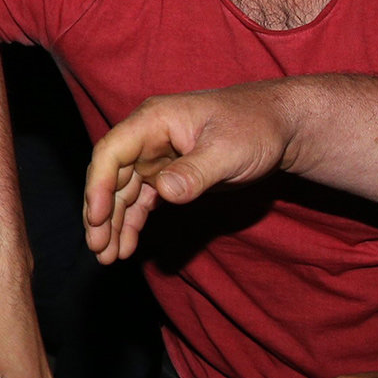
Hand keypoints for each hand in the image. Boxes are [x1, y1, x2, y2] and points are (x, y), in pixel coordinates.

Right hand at [83, 84, 293, 264]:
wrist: (280, 126)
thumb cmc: (255, 127)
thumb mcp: (228, 150)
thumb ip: (195, 172)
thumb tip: (163, 191)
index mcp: (154, 120)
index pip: (112, 151)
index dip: (99, 185)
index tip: (96, 218)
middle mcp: (147, 137)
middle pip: (111, 176)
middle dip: (101, 213)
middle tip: (99, 249)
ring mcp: (156, 157)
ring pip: (123, 192)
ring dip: (113, 223)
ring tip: (107, 257)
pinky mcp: (169, 176)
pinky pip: (142, 201)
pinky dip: (132, 222)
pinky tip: (127, 245)